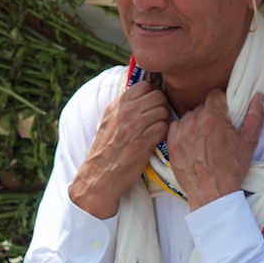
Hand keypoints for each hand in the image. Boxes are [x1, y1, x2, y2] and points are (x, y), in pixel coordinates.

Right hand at [68, 81, 170, 217]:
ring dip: (165, 121)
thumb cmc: (107, 150)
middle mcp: (124, 112)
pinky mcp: (142, 142)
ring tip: (158, 131)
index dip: (154, 94)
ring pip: (163, 110)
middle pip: (158, 96)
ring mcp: (133, 126)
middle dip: (163, 107)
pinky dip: (164, 134)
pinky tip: (158, 140)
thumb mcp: (110, 122)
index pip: (145, 86)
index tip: (153, 106)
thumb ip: (124, 107)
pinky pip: (164, 127)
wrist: (98, 176)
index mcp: (116, 105)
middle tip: (159, 119)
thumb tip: (145, 94)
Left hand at [168, 90, 263, 209]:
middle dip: (211, 114)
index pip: (215, 95)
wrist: (212, 193)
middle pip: (202, 106)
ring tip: (206, 139)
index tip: (226, 115)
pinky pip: (176, 126)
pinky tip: (193, 143)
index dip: (222, 103)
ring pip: (189, 116)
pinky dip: (183, 131)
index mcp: (213, 117)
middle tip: (218, 131)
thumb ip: (255, 116)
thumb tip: (258, 96)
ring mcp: (180, 132)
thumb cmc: (232, 169)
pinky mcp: (171, 143)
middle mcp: (194, 121)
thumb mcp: (249, 142)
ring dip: (197, 123)